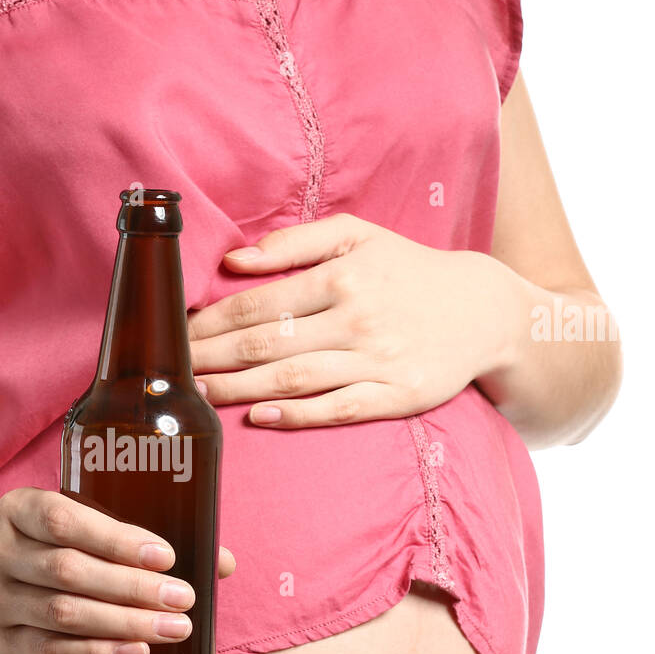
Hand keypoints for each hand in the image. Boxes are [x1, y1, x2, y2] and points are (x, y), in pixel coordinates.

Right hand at [0, 487, 235, 653]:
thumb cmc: (42, 552)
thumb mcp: (72, 528)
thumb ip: (134, 537)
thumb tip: (221, 561)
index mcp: (18, 509)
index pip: (62, 519)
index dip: (115, 538)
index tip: (164, 555)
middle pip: (69, 570)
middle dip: (132, 587)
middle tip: (183, 597)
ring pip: (64, 614)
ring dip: (125, 622)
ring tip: (175, 627)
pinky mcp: (3, 643)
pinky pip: (54, 652)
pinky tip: (136, 652)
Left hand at [188, 213, 518, 427]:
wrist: (484, 311)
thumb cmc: (408, 271)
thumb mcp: (358, 236)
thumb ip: (294, 242)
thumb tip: (234, 259)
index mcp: (341, 276)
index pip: (258, 303)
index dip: (211, 322)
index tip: (175, 334)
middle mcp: (357, 317)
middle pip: (267, 343)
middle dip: (211, 357)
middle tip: (169, 371)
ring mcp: (379, 360)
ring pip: (295, 378)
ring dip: (239, 388)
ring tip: (197, 394)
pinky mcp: (399, 396)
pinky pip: (340, 408)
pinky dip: (298, 415)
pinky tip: (259, 417)